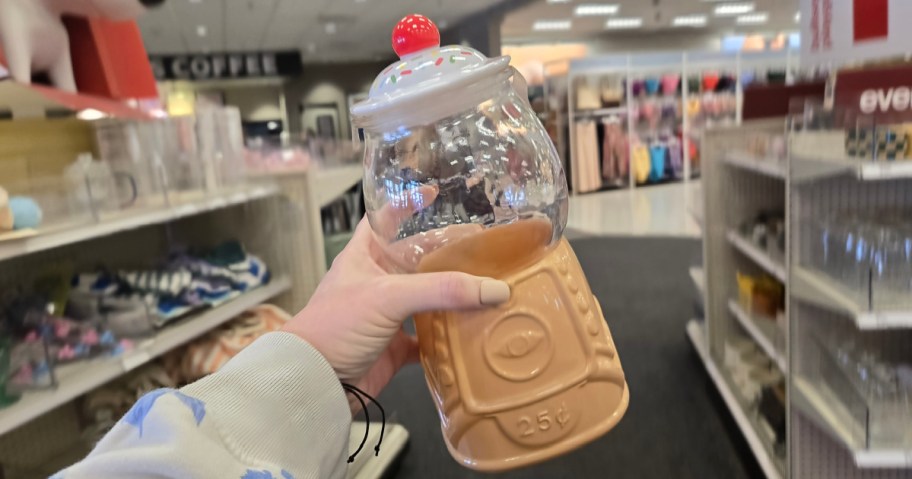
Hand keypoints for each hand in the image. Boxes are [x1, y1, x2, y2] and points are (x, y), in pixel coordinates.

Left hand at [283, 217, 509, 405]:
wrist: (313, 381)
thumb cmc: (335, 326)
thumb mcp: (388, 296)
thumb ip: (442, 290)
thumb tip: (495, 289)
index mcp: (365, 256)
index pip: (386, 219)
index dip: (407, 203)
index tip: (434, 193)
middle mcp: (376, 282)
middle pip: (418, 259)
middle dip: (449, 252)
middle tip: (485, 247)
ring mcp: (386, 316)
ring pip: (427, 298)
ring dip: (454, 295)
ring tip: (489, 286)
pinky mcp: (394, 349)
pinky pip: (428, 338)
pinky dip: (448, 336)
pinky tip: (472, 331)